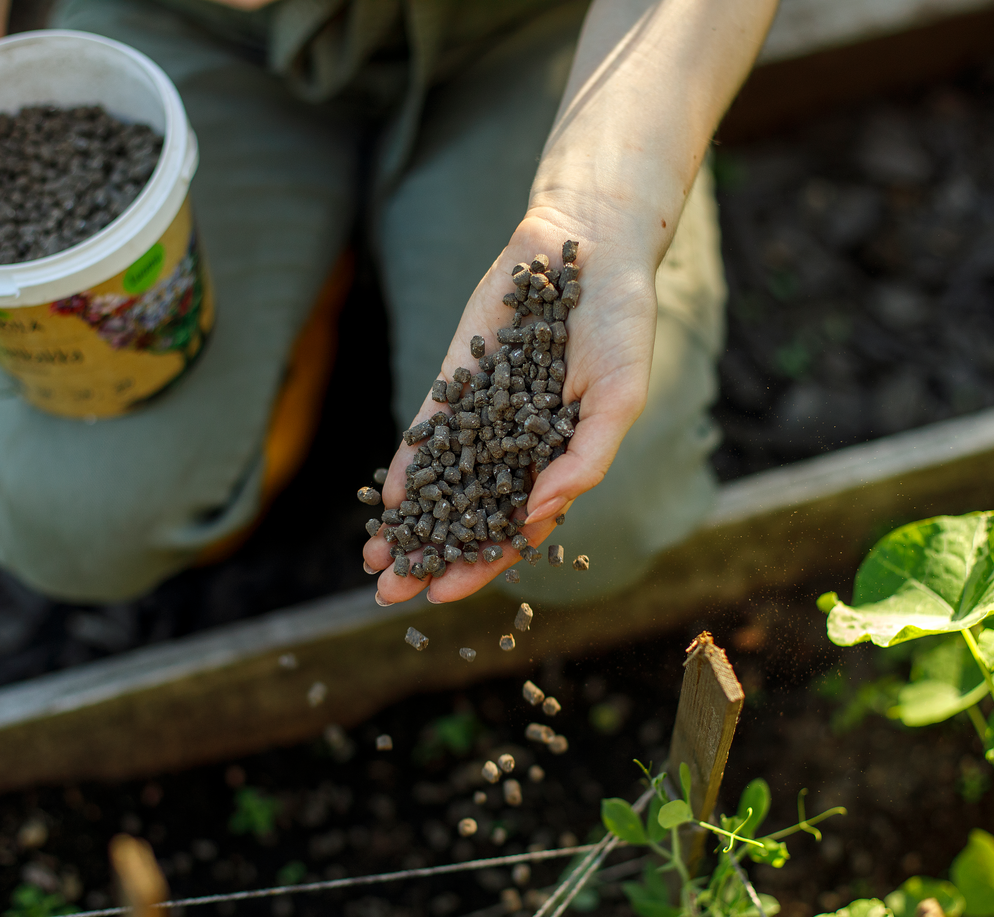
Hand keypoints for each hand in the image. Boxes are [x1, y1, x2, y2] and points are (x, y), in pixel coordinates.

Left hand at [363, 211, 657, 603]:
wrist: (586, 246)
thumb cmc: (620, 326)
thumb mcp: (619, 399)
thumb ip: (583, 460)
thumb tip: (534, 515)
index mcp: (562, 461)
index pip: (516, 528)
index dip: (482, 562)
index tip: (443, 594)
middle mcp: (520, 446)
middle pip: (471, 514)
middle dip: (432, 554)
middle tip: (390, 591)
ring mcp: (487, 414)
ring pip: (443, 480)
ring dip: (411, 521)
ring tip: (373, 558)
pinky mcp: (460, 378)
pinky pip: (430, 431)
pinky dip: (408, 465)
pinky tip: (385, 497)